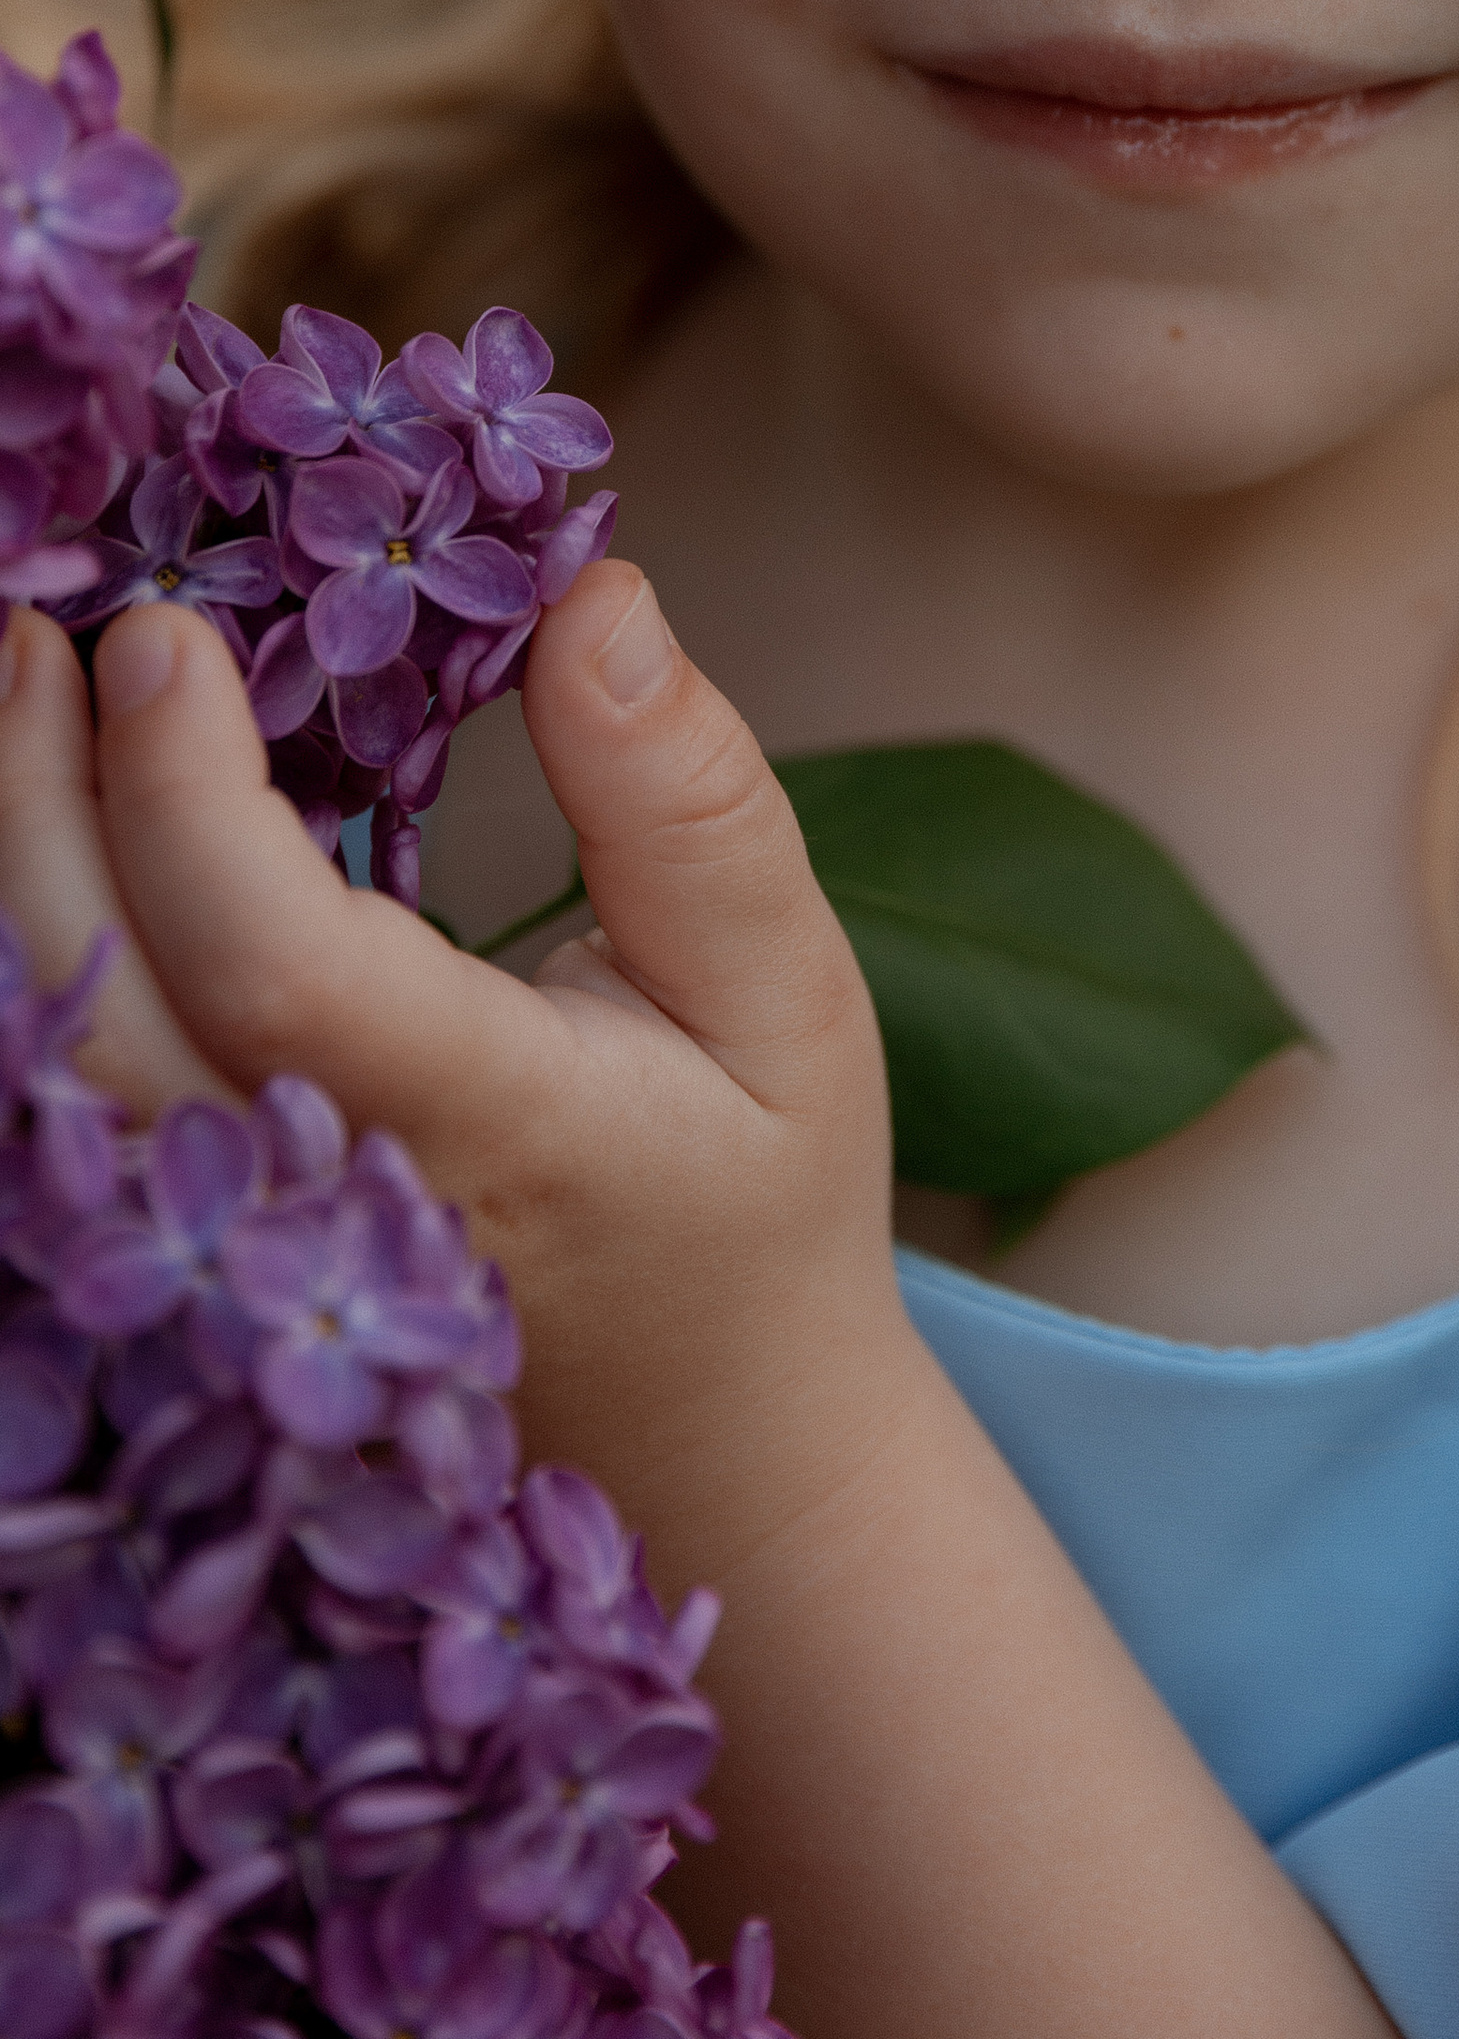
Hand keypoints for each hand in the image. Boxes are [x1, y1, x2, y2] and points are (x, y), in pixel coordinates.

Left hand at [0, 579, 1398, 2033]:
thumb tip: (596, 595)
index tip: (162, 630)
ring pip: (44, 1078)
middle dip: (38, 800)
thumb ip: (690, 804)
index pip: (281, 971)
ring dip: (14, 874)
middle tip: (33, 625)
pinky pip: (56, 1121)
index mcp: (487, 1138)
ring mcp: (229, 1277)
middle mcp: (320, 1225)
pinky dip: (38, 962)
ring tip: (15, 698)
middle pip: (100, 1019)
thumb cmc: (753, 1204)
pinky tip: (49, 847)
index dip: (188, 794)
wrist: (718, 1456)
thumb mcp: (787, 993)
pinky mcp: (186, 1282)